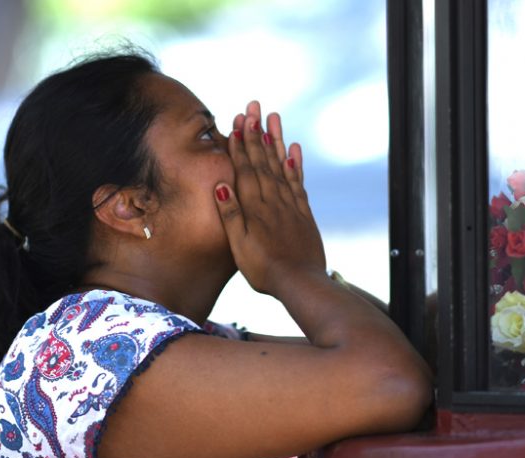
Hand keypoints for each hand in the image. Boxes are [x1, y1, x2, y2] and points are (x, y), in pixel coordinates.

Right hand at [215, 101, 324, 294]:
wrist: (300, 282)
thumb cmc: (264, 269)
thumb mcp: (239, 245)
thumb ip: (231, 214)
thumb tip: (220, 183)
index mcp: (254, 207)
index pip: (245, 169)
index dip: (240, 144)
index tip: (237, 121)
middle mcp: (273, 201)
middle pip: (263, 161)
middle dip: (257, 133)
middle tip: (254, 106)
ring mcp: (290, 205)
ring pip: (282, 166)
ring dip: (277, 141)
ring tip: (274, 117)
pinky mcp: (303, 214)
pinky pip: (298, 183)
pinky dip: (295, 164)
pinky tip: (293, 149)